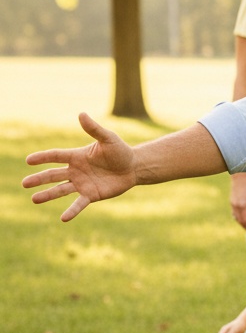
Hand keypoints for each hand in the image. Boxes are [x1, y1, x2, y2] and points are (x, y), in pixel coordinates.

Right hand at [23, 113, 137, 221]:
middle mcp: (76, 171)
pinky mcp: (91, 195)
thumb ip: (94, 129)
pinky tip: (63, 218)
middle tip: (24, 183)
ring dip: (48, 195)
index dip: (43, 158)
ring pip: (61, 190)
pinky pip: (79, 203)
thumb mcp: (108, 138)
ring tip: (34, 199)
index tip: (29, 160)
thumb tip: (81, 114)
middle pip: (53, 175)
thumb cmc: (120, 151)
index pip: (56, 156)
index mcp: (77, 156)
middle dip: (39, 179)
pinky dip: (71, 211)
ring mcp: (82, 184)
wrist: (134, 167)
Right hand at [230, 172, 245, 233]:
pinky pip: (234, 213)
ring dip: (242, 223)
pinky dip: (238, 218)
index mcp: (243, 204)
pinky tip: (242, 220)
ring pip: (236, 218)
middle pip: (241, 221)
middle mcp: (236, 206)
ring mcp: (233, 204)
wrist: (239, 177)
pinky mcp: (231, 202)